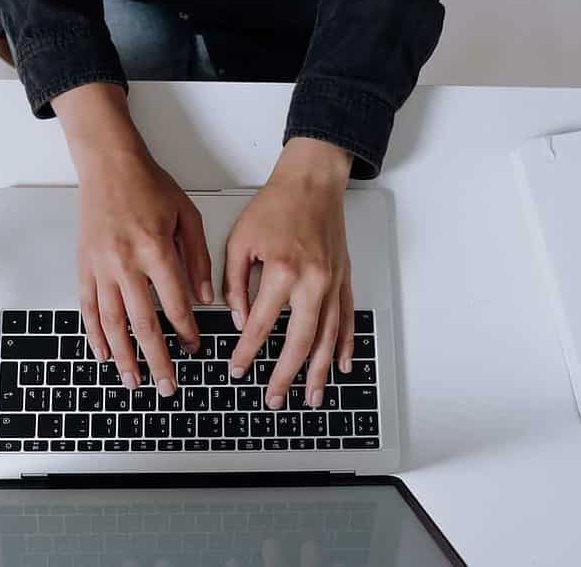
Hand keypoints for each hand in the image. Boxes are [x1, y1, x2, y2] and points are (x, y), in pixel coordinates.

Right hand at [54, 84, 212, 396]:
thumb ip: (198, 258)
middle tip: (167, 385)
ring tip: (134, 381)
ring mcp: (100, 267)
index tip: (194, 348)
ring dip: (124, 357)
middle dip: (157, 359)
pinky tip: (104, 354)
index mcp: (155, 249)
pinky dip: (95, 335)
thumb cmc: (149, 185)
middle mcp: (125, 263)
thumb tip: (205, 297)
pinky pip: (88, 308)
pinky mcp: (84, 267)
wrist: (108, 165)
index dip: (186, 331)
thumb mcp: (187, 215)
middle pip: (143, 323)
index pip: (174, 303)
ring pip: (112, 323)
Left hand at [224, 138, 354, 409]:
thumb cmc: (276, 206)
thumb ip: (234, 283)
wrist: (312, 183)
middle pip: (299, 343)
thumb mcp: (240, 240)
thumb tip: (238, 319)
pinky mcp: (343, 280)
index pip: (260, 325)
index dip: (246, 352)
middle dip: (285, 376)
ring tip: (311, 397)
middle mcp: (312, 282)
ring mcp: (332, 284)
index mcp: (282, 271)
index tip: (236, 369)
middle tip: (274, 398)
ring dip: (319, 372)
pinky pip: (346, 320)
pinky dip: (344, 346)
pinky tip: (340, 366)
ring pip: (327, 339)